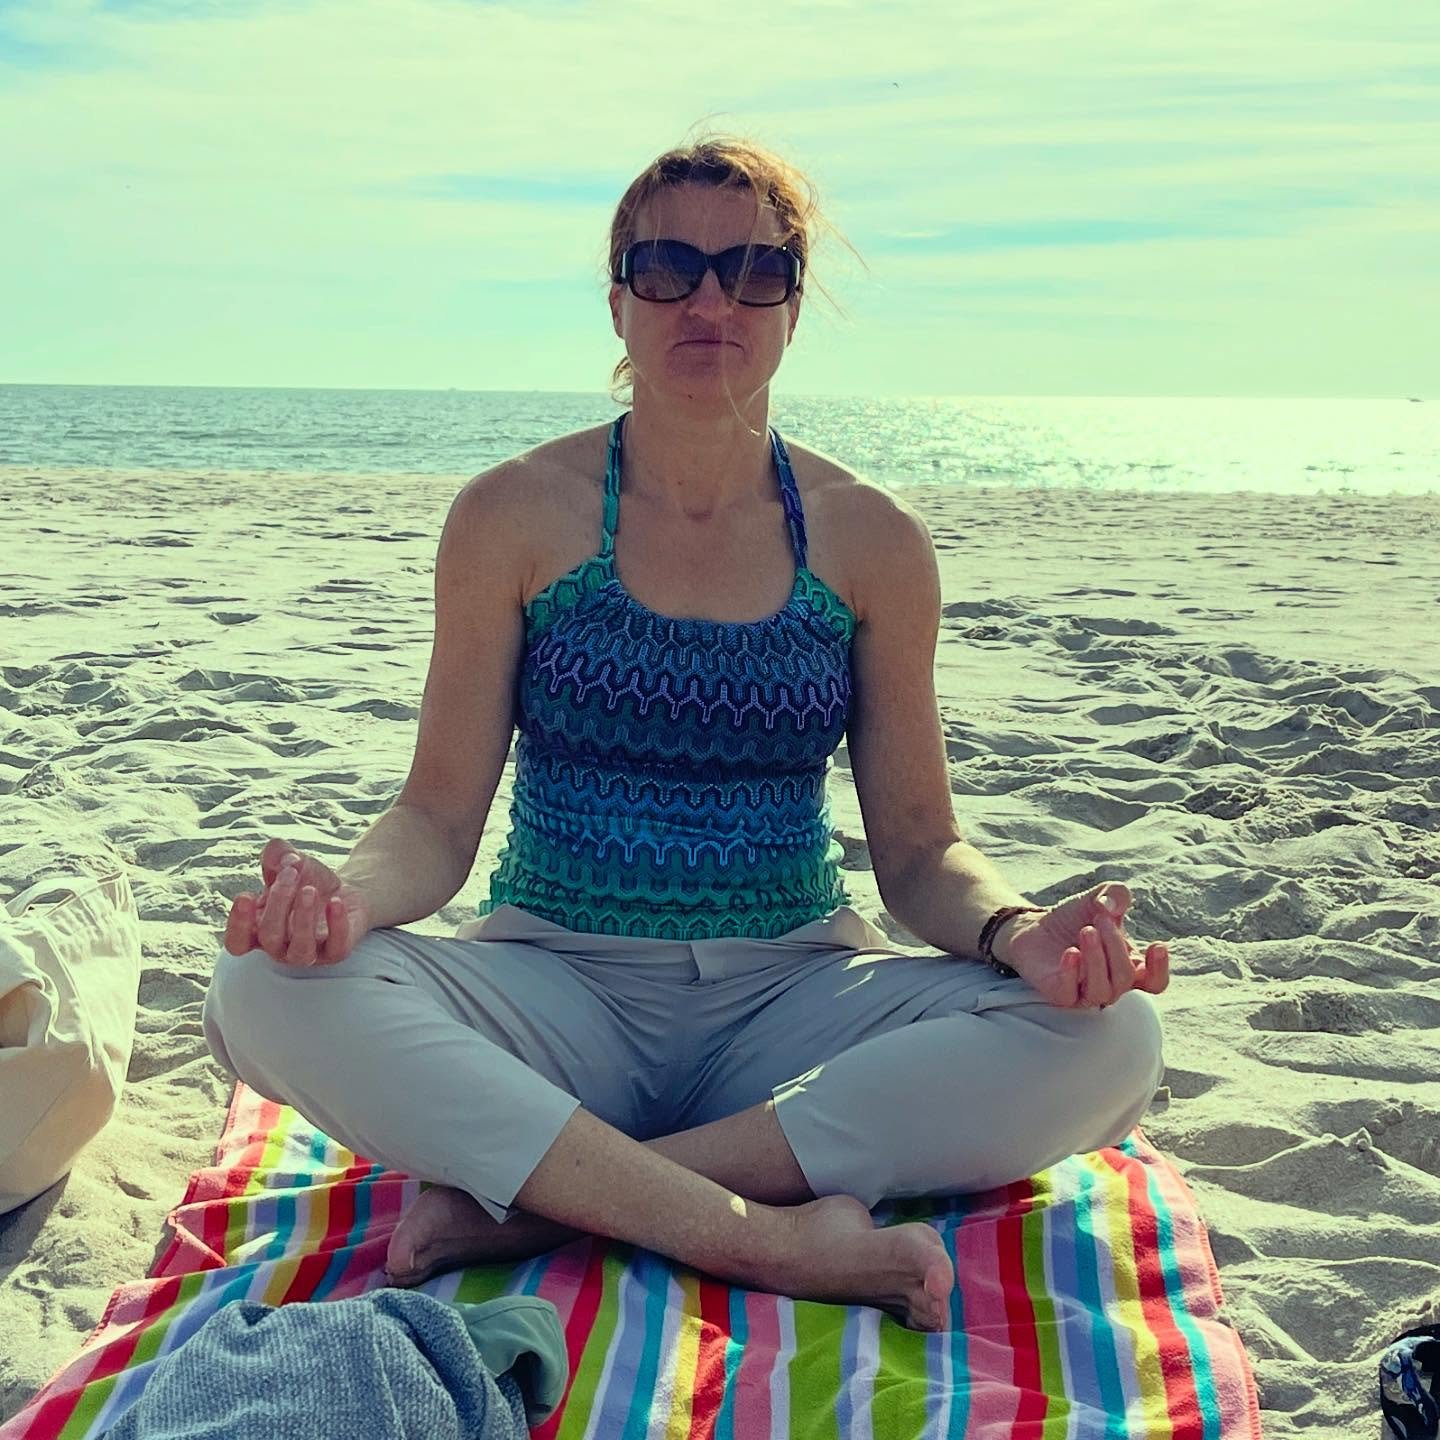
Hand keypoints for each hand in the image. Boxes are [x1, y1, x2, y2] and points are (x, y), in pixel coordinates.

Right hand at [224, 837, 372, 966]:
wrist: (344, 892)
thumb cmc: (307, 880)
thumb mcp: (289, 862)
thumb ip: (277, 854)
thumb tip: (282, 856)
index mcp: (258, 931)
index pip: (237, 942)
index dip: (238, 925)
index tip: (245, 896)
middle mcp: (280, 948)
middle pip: (270, 936)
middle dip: (279, 901)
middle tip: (291, 872)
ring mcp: (308, 954)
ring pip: (300, 950)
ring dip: (303, 917)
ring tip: (309, 889)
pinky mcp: (336, 952)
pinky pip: (336, 947)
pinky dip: (336, 925)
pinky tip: (336, 902)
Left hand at [1000, 883, 1169, 1009]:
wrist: (1035, 926)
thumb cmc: (1074, 917)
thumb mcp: (1099, 898)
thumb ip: (1115, 894)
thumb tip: (1111, 907)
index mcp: (1128, 966)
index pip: (1155, 983)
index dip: (1160, 969)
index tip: (1157, 945)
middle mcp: (1110, 984)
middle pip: (1126, 978)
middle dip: (1115, 946)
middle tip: (1099, 919)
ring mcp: (1085, 992)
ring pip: (1103, 990)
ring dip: (1096, 958)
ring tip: (1086, 930)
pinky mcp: (1060, 994)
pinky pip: (1070, 995)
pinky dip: (1072, 973)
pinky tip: (1070, 952)